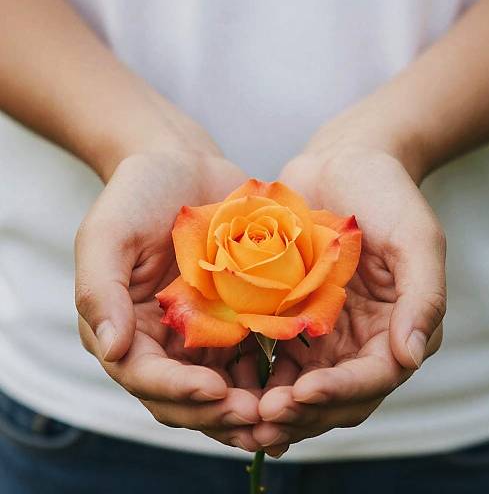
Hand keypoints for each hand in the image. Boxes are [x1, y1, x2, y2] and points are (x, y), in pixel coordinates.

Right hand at [76, 152, 261, 451]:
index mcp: (123, 327)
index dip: (176, 390)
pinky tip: (295, 383)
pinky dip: (266, 378)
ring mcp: (199, 333)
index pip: (143, 376)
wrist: (182, 165)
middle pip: (182, 396)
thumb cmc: (138, 194)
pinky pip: (248, 359)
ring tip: (280, 413)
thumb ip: (100, 291)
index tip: (214, 390)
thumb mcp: (107, 234)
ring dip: (245, 408)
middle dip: (215, 412)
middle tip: (255, 417)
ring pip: (219, 388)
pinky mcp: (232, 318)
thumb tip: (112, 350)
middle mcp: (159, 340)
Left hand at [252, 146, 445, 456]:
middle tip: (263, 419)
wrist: (343, 162)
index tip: (303, 393)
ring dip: (275, 404)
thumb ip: (423, 296)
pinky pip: (276, 355)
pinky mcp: (293, 315)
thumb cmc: (385, 193)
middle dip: (303, 411)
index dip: (340, 391)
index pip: (373, 377)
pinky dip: (258, 374)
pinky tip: (231, 379)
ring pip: (302, 384)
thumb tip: (412, 354)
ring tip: (242, 411)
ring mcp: (325, 330)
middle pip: (335, 394)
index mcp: (398, 327)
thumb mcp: (416, 238)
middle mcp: (362, 338)